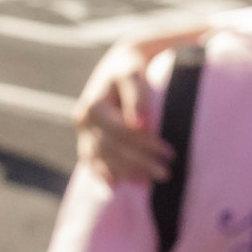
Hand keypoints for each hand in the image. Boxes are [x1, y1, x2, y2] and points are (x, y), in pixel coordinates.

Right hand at [74, 41, 170, 184]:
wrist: (118, 66)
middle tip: (166, 173)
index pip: (121, 132)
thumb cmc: (129, 70)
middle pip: (111, 149)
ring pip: (101, 158)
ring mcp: (83, 132)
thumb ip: (138, 98)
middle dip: (139, 162)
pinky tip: (115, 185)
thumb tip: (142, 125)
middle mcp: (83, 121)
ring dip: (125, 172)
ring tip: (148, 183)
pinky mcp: (85, 139)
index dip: (145, 145)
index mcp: (93, 106)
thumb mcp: (133, 76)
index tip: (169, 153)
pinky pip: (91, 161)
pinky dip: (103, 174)